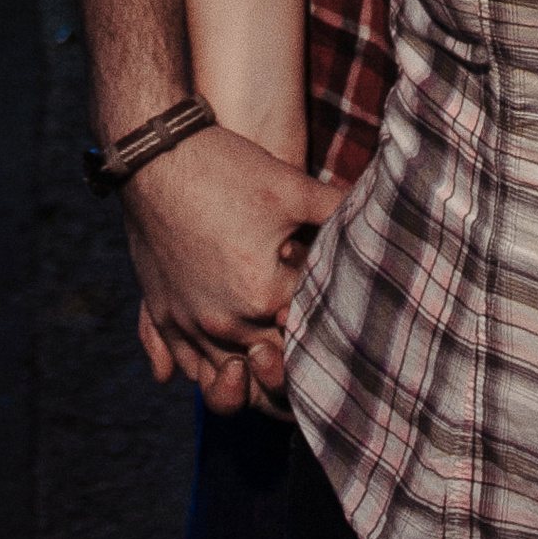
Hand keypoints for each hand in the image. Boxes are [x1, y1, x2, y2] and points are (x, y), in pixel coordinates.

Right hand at [119, 126, 342, 411]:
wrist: (155, 153)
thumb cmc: (225, 167)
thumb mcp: (290, 185)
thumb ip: (337, 208)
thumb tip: (381, 210)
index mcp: (263, 295)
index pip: (307, 337)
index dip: (325, 332)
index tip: (338, 323)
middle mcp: (225, 320)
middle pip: (269, 371)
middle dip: (291, 366)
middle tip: (309, 352)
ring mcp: (189, 322)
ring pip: (224, 385)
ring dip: (248, 383)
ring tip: (268, 364)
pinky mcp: (162, 313)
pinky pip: (184, 367)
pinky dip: (207, 374)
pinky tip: (225, 365)